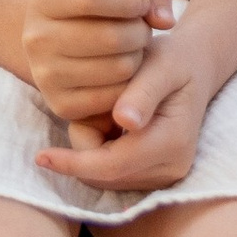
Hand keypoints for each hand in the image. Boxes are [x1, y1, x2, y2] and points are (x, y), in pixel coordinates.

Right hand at [18, 0, 175, 131]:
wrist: (54, 42)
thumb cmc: (93, 6)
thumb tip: (166, 21)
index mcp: (42, 0)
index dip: (128, 0)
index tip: (141, 3)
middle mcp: (36, 39)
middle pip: (110, 37)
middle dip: (140, 32)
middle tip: (142, 30)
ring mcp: (45, 76)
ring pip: (119, 68)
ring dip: (139, 57)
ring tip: (133, 48)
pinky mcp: (61, 105)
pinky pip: (115, 97)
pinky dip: (130, 84)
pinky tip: (124, 70)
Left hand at [38, 3, 211, 190]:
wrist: (196, 68)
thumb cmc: (174, 59)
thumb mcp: (160, 65)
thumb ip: (142, 93)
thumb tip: (125, 122)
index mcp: (173, 142)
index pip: (113, 165)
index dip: (74, 163)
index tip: (40, 156)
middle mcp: (172, 168)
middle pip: (103, 174)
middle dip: (85, 144)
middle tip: (96, 102)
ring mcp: (165, 176)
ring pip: (103, 176)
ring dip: (92, 146)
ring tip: (109, 108)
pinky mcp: (155, 176)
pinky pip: (111, 173)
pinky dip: (101, 149)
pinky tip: (113, 123)